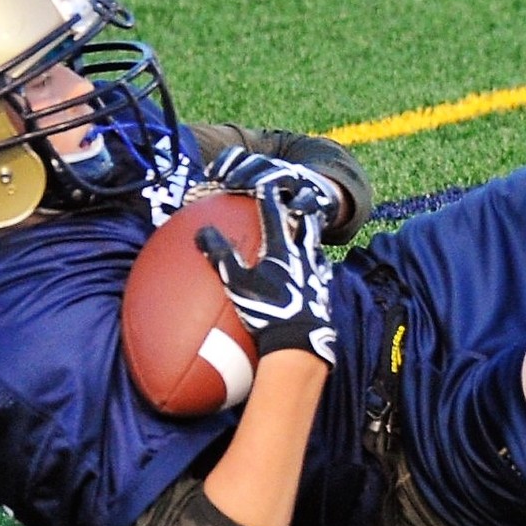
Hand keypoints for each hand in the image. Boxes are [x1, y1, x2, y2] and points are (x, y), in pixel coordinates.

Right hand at [194, 191, 336, 365]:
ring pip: (316, 245)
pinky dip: (319, 264)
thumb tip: (202, 232)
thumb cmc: (266, 310)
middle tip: (299, 199)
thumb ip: (221, 256)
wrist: (299, 339)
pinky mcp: (323, 291)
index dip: (268, 199)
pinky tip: (318, 267)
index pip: (275, 216)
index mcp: (281, 249)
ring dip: (313, 233)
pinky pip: (323, 271)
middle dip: (302, 209)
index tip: (265, 185)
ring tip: (311, 228)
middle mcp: (302, 256)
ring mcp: (316, 273)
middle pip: (305, 225)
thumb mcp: (237, 283)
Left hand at [204, 147, 341, 230]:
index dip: (224, 161)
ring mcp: (297, 182)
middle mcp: (276, 170)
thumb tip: (190, 218)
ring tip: (254, 189)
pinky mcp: (316, 198)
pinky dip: (302, 203)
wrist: (320, 205)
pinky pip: (309, 199)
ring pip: (282, 174)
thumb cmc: (277, 211)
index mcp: (259, 169)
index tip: (209, 175)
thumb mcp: (251, 206)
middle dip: (243, 170)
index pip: (239, 156)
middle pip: (258, 162)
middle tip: (227, 184)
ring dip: (267, 179)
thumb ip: (226, 207)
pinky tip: (293, 211)